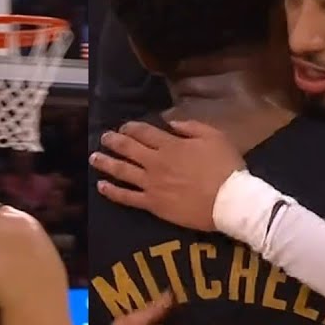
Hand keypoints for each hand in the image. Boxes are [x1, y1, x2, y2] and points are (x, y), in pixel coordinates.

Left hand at [90, 120, 244, 230]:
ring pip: (121, 171)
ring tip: (94, 158)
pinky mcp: (152, 204)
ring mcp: (151, 184)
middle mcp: (155, 162)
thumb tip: (170, 121)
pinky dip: (111, 191)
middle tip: (103, 138)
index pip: (143, 132)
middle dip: (113, 141)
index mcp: (170, 145)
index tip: (123, 127)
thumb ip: (190, 126)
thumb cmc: (226, 168)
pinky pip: (127, 197)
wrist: (230, 201)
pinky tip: (101, 186)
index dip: (130, 127)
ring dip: (105, 162)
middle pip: (127, 148)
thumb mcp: (214, 137)